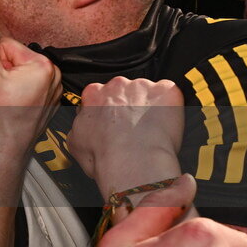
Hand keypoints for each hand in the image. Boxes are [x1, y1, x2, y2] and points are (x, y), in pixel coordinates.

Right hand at [0, 38, 61, 158]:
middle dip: (1, 71)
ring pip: (19, 73)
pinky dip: (15, 94)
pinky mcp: (46, 102)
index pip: (6, 44)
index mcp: (42, 66)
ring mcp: (51, 91)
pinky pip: (26, 87)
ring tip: (3, 101)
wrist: (5, 151)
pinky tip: (10, 107)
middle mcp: (52, 77)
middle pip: (15, 58)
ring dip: (8, 83)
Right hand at [67, 77, 183, 197]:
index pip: (99, 94)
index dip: (107, 109)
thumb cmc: (106, 156)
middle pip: (124, 90)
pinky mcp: (166, 91)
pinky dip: (171, 107)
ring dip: (150, 106)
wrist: (133, 161)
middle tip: (133, 128)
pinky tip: (166, 125)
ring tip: (151, 131)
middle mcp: (117, 85)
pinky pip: (171, 94)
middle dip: (129, 106)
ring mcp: (143, 85)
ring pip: (148, 92)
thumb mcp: (76, 143)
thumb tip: (82, 126)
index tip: (112, 121)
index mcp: (94, 95)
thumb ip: (80, 127)